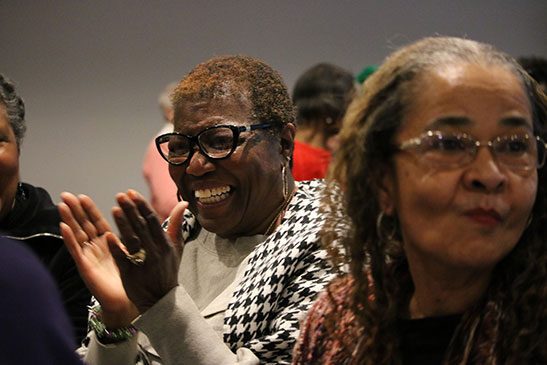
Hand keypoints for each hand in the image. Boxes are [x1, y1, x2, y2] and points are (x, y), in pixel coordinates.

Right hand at [58, 193, 137, 327]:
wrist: (134, 299)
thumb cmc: (138, 275)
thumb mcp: (141, 249)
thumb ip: (142, 231)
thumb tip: (153, 221)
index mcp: (109, 243)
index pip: (97, 222)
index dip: (90, 210)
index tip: (82, 196)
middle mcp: (97, 249)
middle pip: (84, 226)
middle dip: (75, 211)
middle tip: (66, 195)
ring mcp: (90, 257)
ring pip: (77, 235)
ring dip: (69, 220)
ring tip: (62, 205)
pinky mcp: (86, 267)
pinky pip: (76, 251)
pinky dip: (69, 239)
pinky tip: (63, 227)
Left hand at [108, 189, 187, 313]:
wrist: (161, 299)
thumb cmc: (167, 270)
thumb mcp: (176, 248)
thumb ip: (176, 225)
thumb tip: (183, 203)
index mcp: (166, 244)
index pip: (153, 220)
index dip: (142, 206)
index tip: (131, 192)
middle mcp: (156, 252)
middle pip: (142, 227)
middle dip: (131, 210)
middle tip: (120, 195)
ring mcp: (144, 264)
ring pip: (132, 241)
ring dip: (123, 224)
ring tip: (114, 209)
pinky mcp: (131, 275)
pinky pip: (123, 259)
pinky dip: (116, 248)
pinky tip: (108, 236)